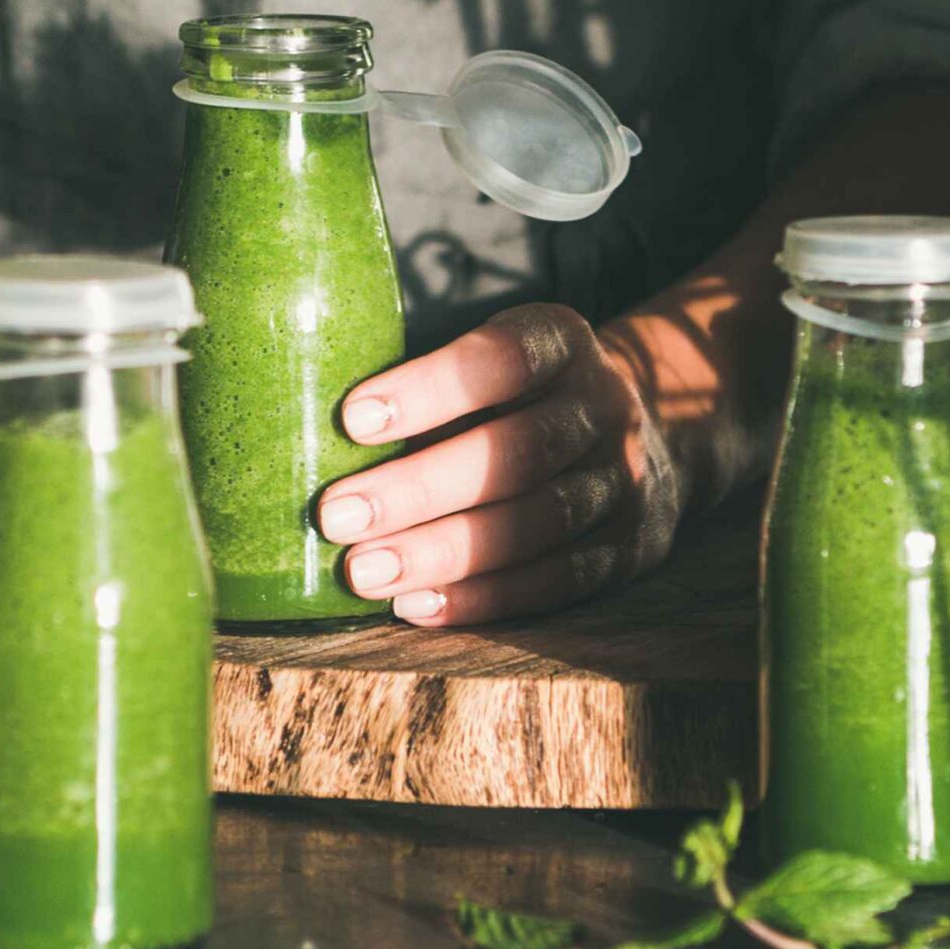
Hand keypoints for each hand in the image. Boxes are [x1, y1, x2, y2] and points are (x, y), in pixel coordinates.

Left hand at [314, 305, 685, 627]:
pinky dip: (483, 598)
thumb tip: (301, 424)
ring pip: (534, 523)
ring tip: (363, 573)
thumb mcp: (494, 357)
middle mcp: (603, 407)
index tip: (351, 417)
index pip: (503, 358)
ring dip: (442, 554)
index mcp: (562, 342)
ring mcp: (624, 482)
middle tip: (335, 516)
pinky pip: (556, 581)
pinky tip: (417, 606)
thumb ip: (424, 384)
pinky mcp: (629, 549)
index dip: (430, 389)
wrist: (648, 431)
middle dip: (417, 488)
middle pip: (514, 453)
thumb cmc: (522, 394)